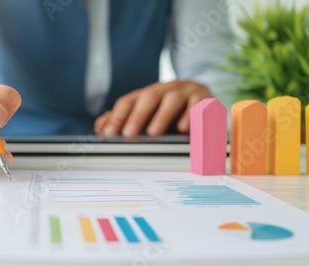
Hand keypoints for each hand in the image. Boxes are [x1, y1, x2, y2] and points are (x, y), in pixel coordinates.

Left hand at [94, 80, 212, 135]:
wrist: (207, 103)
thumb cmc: (173, 115)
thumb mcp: (148, 118)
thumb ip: (123, 121)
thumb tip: (101, 128)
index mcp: (150, 93)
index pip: (129, 101)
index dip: (118, 116)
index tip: (109, 134)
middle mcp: (168, 89)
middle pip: (150, 97)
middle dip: (137, 115)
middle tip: (128, 134)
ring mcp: (188, 92)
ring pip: (173, 99)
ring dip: (162, 116)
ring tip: (153, 132)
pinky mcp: (207, 100)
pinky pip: (198, 106)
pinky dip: (191, 117)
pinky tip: (184, 129)